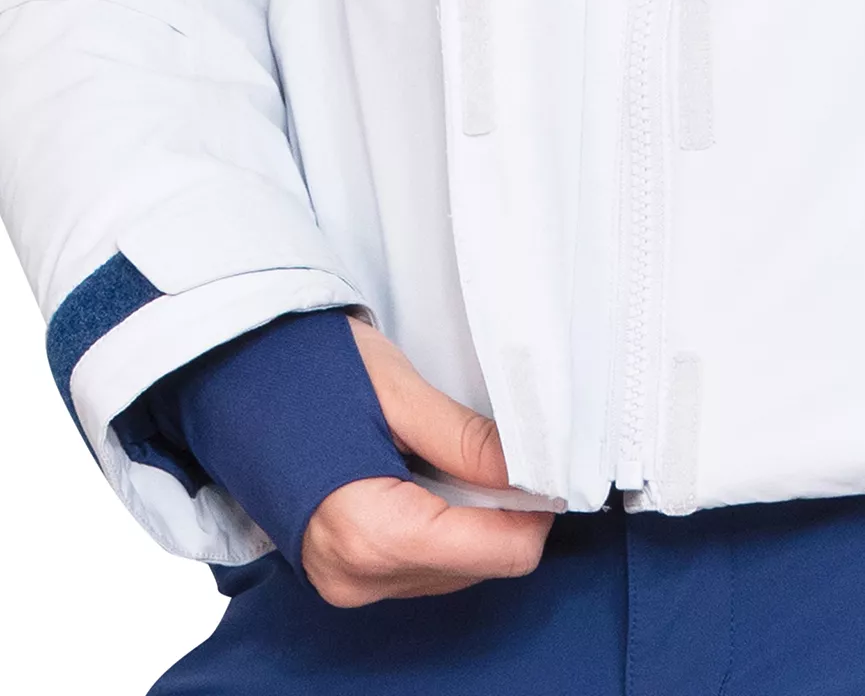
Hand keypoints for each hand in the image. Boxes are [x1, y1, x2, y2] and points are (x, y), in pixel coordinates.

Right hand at [300, 319, 552, 607]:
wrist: (229, 375)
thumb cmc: (305, 371)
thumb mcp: (399, 393)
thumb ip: (469, 441)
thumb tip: (537, 470)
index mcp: (372, 532)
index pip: (502, 553)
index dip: (536, 506)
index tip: (546, 459)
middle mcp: (356, 575)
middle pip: (482, 564)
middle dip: (502, 508)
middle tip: (494, 443)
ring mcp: (345, 581)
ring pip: (455, 568)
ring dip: (472, 515)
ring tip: (447, 451)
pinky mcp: (341, 573)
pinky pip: (421, 563)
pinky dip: (442, 522)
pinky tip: (425, 472)